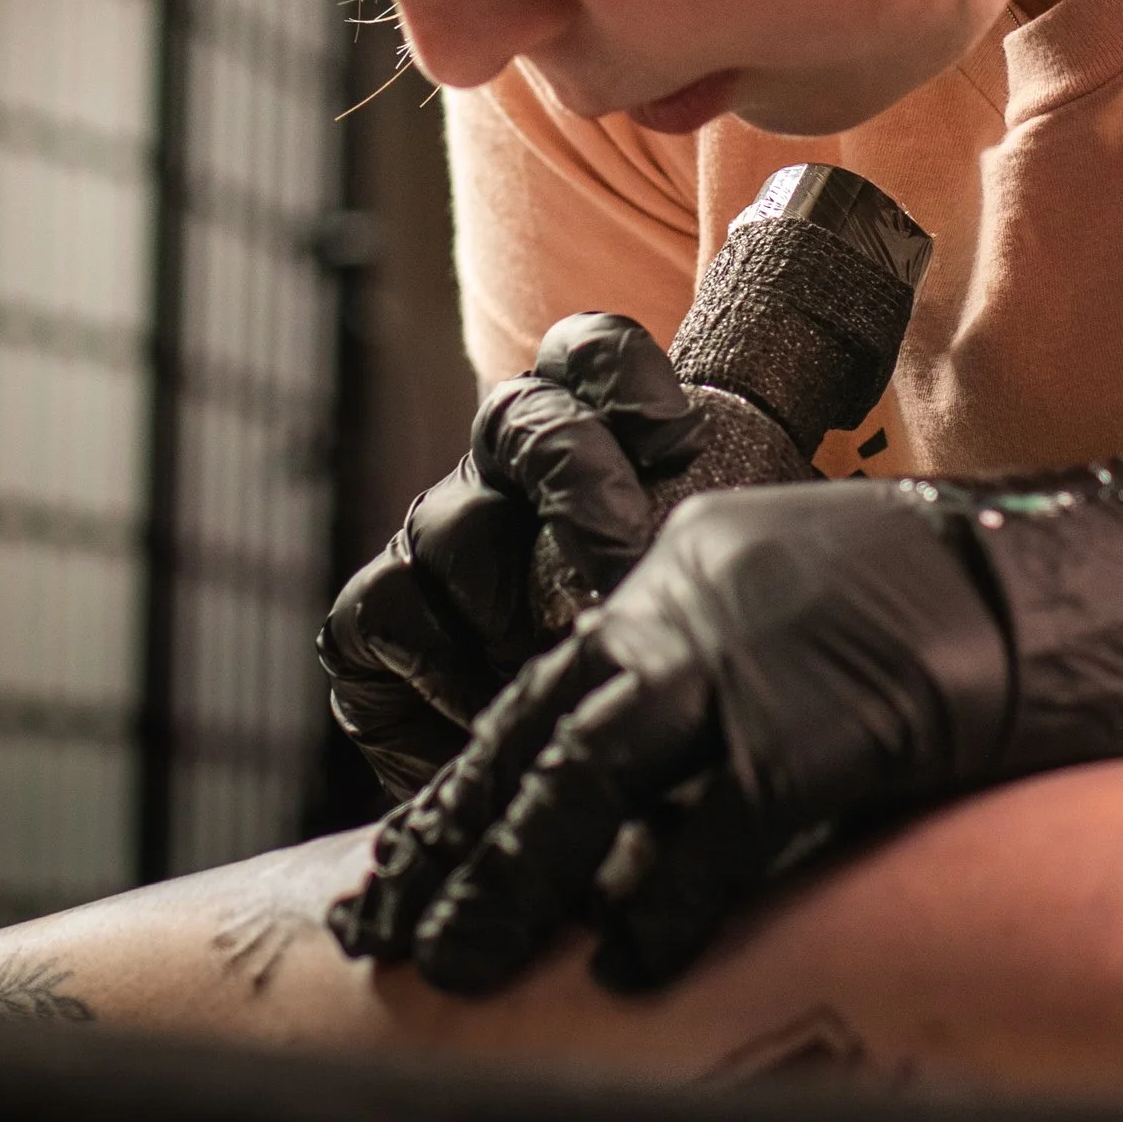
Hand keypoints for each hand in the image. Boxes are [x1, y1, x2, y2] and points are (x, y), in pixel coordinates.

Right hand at [320, 312, 703, 801]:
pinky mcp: (377, 620)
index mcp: (595, 434)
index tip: (673, 434)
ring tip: (565, 673)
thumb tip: (745, 521)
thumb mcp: (723, 584)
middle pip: (520, 420)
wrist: (591, 766)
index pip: (594, 355)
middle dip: (573, 482)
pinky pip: (379, 615)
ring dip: (508, 605)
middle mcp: (504, 470)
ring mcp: (435, 539)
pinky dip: (434, 674)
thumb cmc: (681, 654)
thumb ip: (719, 535)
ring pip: (448, 525)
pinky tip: (488, 723)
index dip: (622, 375)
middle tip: (620, 571)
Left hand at [341, 454, 1122, 991]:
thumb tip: (647, 797)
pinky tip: (629, 969)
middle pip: (542, 729)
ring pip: (589, 775)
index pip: (547, 687)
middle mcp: (699, 599)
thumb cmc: (970, 619)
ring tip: (461, 966)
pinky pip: (712, 832)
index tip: (407, 865)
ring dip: (517, 877)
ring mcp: (756, 658)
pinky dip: (663, 904)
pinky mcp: (819, 726)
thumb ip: (722, 680)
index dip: (471, 782)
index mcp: (690, 567)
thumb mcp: (811, 622)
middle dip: (461, 839)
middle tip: (396, 934)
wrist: (1098, 584)